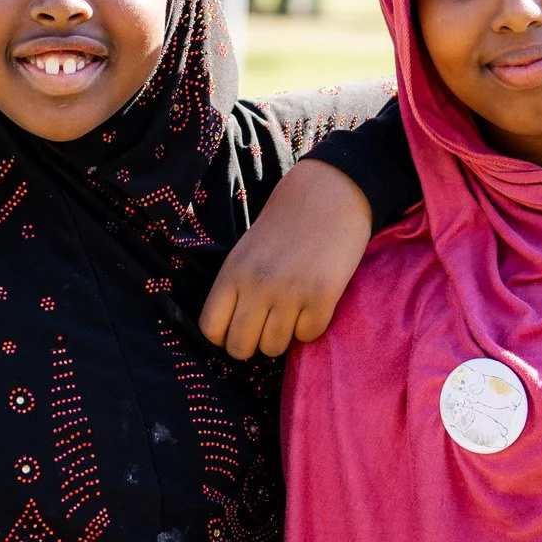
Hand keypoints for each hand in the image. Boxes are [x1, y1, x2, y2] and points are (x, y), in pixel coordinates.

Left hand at [200, 159, 373, 358]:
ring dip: (283, 336)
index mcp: (232, 272)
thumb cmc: (285, 226)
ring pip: (274, 348)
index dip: (224, 337)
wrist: (330, 194)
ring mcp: (290, 292)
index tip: (239, 329)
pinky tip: (314, 303)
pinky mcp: (322, 296)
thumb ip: (236, 288)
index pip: (211, 329)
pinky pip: (308, 336)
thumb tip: (233, 334)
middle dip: (253, 344)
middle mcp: (256, 284)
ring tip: (291, 312)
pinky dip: (311, 326)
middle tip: (267, 326)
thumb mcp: (246, 252)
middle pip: (240, 348)